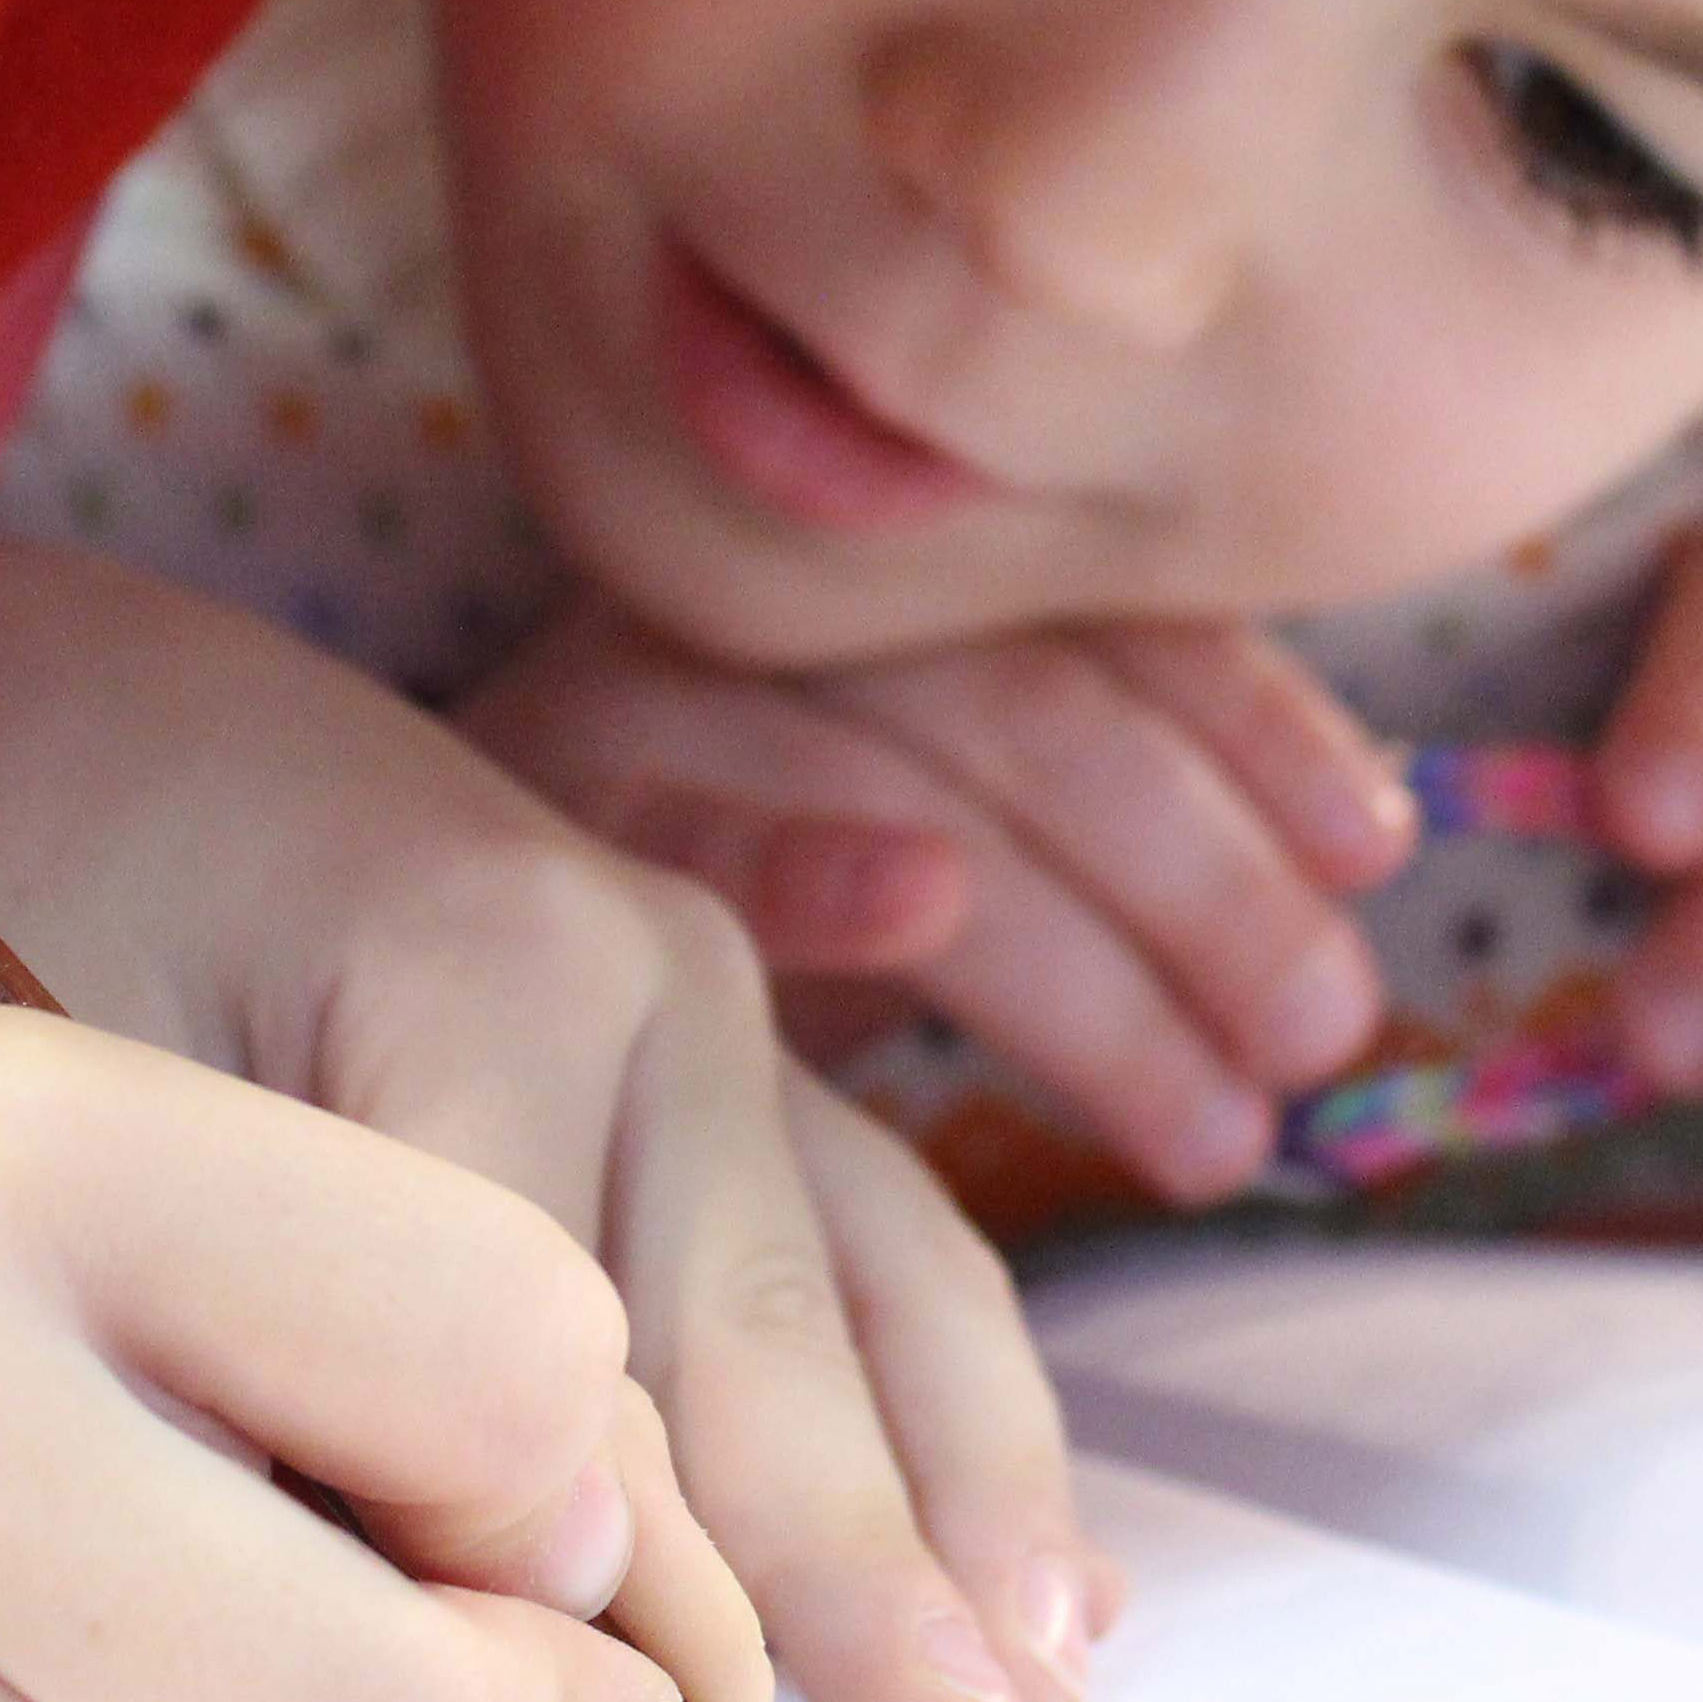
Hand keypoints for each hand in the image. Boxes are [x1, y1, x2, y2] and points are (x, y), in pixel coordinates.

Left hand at [0, 547, 1104, 1701]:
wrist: (72, 691)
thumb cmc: (40, 876)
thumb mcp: (93, 1091)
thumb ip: (263, 1328)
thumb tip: (425, 1608)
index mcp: (503, 970)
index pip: (565, 1358)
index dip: (599, 1591)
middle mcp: (660, 971)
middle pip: (763, 1327)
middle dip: (852, 1564)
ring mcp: (714, 988)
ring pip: (875, 1274)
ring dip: (964, 1490)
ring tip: (1043, 1675)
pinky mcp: (718, 1028)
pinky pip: (876, 1221)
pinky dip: (951, 1390)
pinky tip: (1029, 1528)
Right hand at [459, 595, 1410, 1206]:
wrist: (328, 849)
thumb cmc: (693, 869)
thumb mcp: (897, 814)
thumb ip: (1079, 808)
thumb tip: (1369, 828)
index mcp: (867, 574)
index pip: (1100, 614)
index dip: (1253, 719)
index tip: (1374, 852)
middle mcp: (766, 605)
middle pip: (1030, 706)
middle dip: (1203, 879)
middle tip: (1317, 1040)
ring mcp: (650, 691)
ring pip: (915, 777)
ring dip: (1089, 958)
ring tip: (1220, 1127)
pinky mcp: (534, 807)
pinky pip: (690, 827)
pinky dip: (814, 856)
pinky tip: (919, 908)